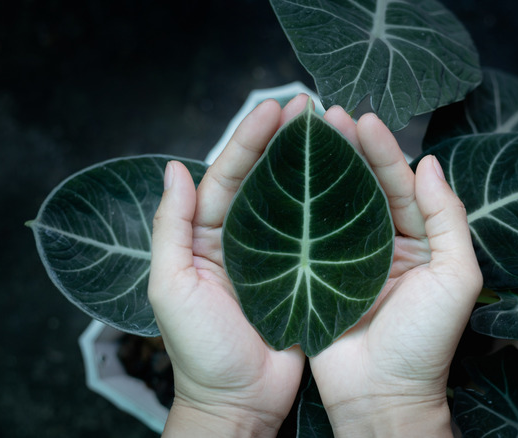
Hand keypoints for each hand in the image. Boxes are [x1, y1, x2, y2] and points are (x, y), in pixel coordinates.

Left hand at [148, 96, 312, 436]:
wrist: (238, 402)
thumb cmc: (199, 349)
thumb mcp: (172, 287)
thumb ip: (170, 228)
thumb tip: (173, 169)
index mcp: (204, 236)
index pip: (226, 176)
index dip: (249, 140)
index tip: (273, 109)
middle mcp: (238, 239)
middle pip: (261, 179)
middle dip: (281, 141)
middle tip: (308, 106)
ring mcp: (272, 257)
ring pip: (290, 201)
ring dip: (307, 166)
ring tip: (331, 131)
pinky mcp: (301, 276)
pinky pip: (314, 234)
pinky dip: (328, 207)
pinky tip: (347, 182)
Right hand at [308, 109, 483, 436]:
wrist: (381, 396)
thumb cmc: (426, 342)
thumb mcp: (456, 277)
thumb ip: (450, 219)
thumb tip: (431, 164)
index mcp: (420, 241)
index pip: (401, 184)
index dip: (383, 150)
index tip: (362, 118)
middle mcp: (385, 244)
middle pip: (365, 187)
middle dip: (349, 149)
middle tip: (326, 113)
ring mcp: (349, 260)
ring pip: (335, 205)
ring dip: (322, 170)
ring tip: (304, 134)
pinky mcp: (318, 277)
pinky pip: (309, 235)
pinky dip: (298, 207)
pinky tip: (282, 179)